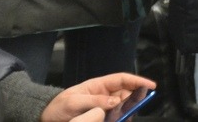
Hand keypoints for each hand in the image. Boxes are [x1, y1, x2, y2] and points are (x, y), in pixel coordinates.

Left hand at [40, 73, 154, 121]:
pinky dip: (119, 119)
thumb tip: (116, 102)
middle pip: (126, 94)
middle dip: (134, 100)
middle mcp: (103, 95)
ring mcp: (102, 107)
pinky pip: (114, 118)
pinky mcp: (100, 118)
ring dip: (126, 112)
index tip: (150, 86)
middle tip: (136, 108)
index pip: (122, 80)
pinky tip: (119, 120)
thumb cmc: (58, 107)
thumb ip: (95, 101)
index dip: (137, 81)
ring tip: (124, 118)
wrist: (46, 118)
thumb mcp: (74, 102)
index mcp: (99, 85)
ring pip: (122, 107)